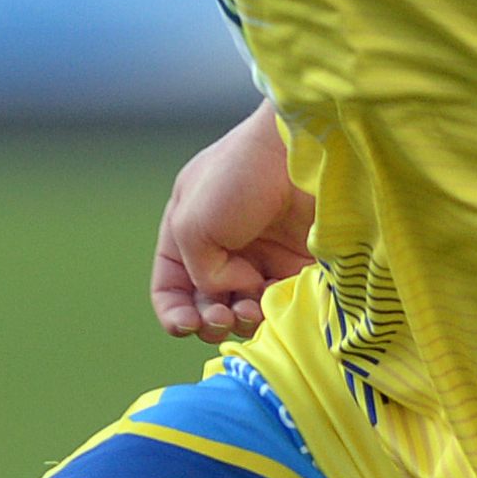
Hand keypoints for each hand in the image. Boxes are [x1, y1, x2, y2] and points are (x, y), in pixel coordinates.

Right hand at [149, 104, 314, 339]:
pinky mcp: (296, 264)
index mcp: (188, 231)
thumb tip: (232, 291)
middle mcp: (222, 247)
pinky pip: (278, 303)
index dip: (174, 313)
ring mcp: (261, 257)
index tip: (186, 325)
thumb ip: (197, 270)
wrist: (305, 151)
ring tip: (250, 311)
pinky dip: (271, 313)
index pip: (171, 287)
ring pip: (243, 310)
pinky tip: (271, 305)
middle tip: (222, 317)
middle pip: (207, 304)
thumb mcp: (192, 222)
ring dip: (240, 321)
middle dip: (209, 320)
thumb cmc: (241, 176)